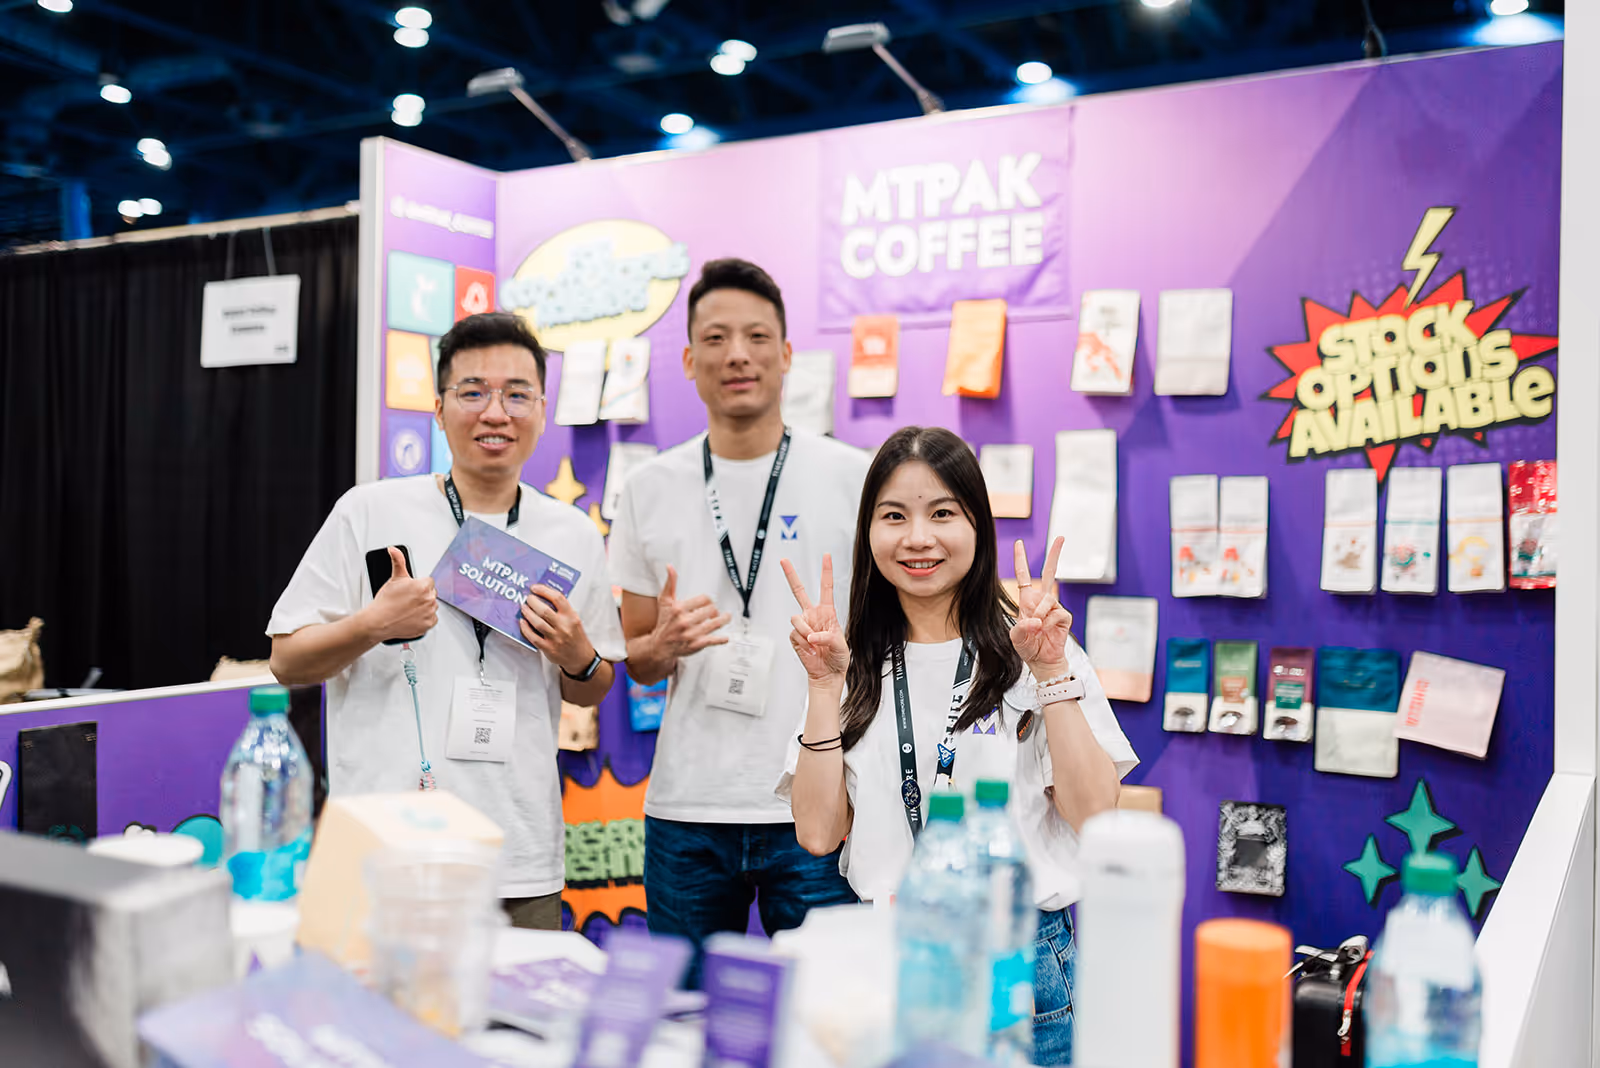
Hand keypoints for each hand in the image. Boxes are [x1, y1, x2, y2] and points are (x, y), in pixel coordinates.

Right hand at [365, 547, 437, 642]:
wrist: (378, 621)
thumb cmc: (385, 602)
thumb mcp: (394, 578)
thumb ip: (398, 561)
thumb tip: (394, 550)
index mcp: (423, 586)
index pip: (429, 582)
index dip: (418, 585)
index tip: (411, 590)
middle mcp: (429, 599)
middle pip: (431, 593)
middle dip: (422, 595)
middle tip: (408, 600)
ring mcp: (429, 613)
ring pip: (431, 606)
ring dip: (424, 606)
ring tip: (409, 608)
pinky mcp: (428, 624)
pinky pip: (431, 619)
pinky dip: (424, 619)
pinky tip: (412, 616)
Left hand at [520, 586, 597, 673]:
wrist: (580, 657)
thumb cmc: (576, 637)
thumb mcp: (574, 620)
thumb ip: (562, 610)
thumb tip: (543, 597)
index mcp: (571, 617)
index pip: (557, 598)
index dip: (544, 590)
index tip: (535, 588)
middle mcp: (564, 626)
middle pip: (544, 610)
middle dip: (532, 602)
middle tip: (528, 598)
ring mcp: (556, 638)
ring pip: (537, 623)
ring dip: (527, 613)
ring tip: (523, 608)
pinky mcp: (548, 648)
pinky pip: (533, 637)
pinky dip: (525, 628)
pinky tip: (522, 622)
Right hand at [650, 565, 731, 659]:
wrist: (659, 645)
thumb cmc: (664, 622)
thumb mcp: (664, 601)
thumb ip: (670, 583)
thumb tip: (670, 567)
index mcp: (678, 609)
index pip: (704, 599)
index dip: (708, 600)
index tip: (709, 603)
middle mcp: (684, 621)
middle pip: (711, 610)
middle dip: (716, 610)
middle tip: (716, 612)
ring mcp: (690, 634)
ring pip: (715, 624)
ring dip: (724, 620)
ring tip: (726, 617)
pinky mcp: (695, 645)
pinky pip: (712, 641)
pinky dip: (721, 639)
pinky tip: (725, 637)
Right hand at [782, 554, 848, 686]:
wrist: (827, 673)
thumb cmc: (838, 658)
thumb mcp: (840, 645)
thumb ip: (827, 637)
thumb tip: (812, 636)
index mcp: (827, 612)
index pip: (826, 588)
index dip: (826, 571)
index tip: (826, 555)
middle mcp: (813, 615)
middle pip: (799, 591)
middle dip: (791, 575)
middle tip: (783, 560)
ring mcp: (803, 625)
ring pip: (797, 618)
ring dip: (806, 631)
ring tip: (815, 643)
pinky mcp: (795, 636)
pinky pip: (795, 633)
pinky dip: (803, 642)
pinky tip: (810, 649)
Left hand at [1009, 538, 1073, 678]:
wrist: (1042, 660)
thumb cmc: (1028, 646)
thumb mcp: (1015, 637)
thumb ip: (1021, 628)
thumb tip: (1036, 620)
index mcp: (1027, 599)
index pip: (1023, 576)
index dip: (1020, 559)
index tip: (1019, 543)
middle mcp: (1042, 600)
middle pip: (1049, 572)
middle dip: (1055, 554)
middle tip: (1061, 537)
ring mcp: (1054, 607)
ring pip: (1048, 599)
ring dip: (1039, 614)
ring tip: (1037, 628)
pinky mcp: (1064, 616)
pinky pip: (1056, 613)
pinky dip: (1048, 623)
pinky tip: (1046, 631)